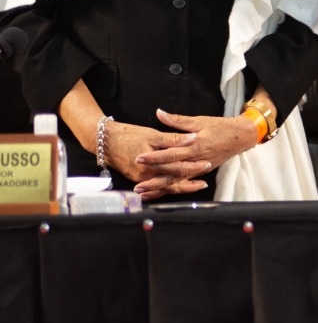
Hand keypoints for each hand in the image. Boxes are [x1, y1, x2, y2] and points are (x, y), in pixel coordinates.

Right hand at [92, 119, 209, 199]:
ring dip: (182, 187)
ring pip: (166, 186)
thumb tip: (193, 138)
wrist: (105, 142)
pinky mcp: (138, 179)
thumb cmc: (129, 135)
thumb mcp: (152, 134)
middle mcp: (147, 175)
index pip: (178, 168)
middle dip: (191, 179)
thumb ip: (173, 139)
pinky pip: (156, 187)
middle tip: (206, 178)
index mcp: (153, 163)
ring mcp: (142, 179)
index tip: (207, 163)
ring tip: (197, 185)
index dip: (193, 166)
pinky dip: (167, 189)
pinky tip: (177, 188)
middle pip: (174, 180)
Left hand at [130, 108, 257, 198]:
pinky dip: (171, 189)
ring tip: (143, 193)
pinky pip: (184, 183)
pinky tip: (158, 193)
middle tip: (136, 185)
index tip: (139, 158)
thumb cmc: (221, 127)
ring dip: (160, 188)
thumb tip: (159, 113)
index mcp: (196, 146)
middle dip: (154, 180)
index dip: (155, 157)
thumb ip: (177, 120)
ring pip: (178, 182)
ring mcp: (200, 169)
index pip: (172, 154)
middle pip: (173, 173)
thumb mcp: (200, 120)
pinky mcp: (202, 172)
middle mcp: (197, 161)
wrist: (242, 137)